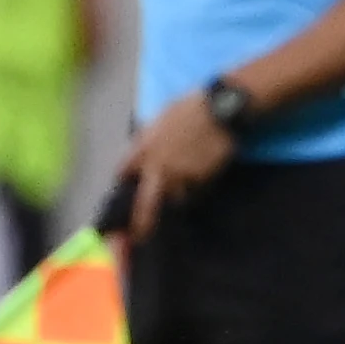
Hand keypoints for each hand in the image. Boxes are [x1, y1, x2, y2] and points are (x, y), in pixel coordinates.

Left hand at [118, 91, 236, 238]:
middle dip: (140, 222)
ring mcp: (180, 176)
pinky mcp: (201, 180)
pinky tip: (201, 173)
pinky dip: (195, 187)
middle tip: (139, 236)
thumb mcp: (161, 118)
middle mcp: (158, 167)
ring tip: (184, 184)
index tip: (127, 187)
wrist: (220, 110)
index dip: (124, 180)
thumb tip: (142, 150)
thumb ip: (149, 138)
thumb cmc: (190, 107)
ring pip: (173, 197)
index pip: (124, 172)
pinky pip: (194, 190)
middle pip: (144, 203)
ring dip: (175, 196)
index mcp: (144, 148)